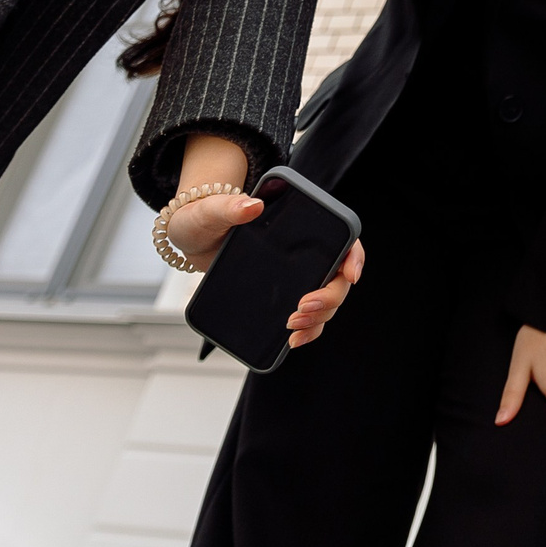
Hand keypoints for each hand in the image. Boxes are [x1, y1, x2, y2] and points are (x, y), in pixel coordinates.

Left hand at [166, 198, 363, 352]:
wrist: (191, 237)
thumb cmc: (204, 217)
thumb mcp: (211, 211)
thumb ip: (228, 207)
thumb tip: (252, 206)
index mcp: (300, 224)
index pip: (344, 238)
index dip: (354, 256)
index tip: (350, 275)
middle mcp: (306, 252)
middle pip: (338, 278)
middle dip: (328, 298)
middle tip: (301, 309)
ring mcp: (297, 276)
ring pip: (326, 302)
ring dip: (318, 319)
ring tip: (293, 329)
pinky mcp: (283, 295)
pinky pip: (308, 316)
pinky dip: (307, 331)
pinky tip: (293, 341)